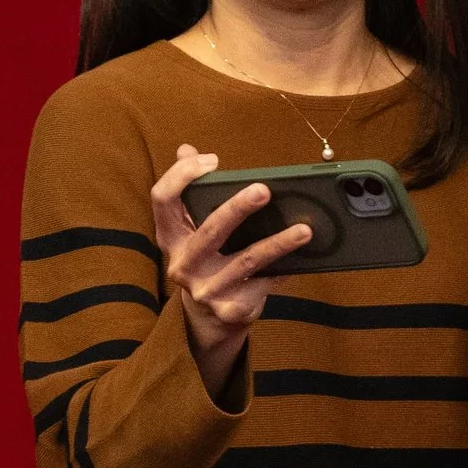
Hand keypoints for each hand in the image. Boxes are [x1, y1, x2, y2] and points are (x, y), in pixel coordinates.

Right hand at [148, 145, 311, 399]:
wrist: (206, 318)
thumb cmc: (205, 259)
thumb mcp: (190, 229)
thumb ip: (190, 191)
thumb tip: (187, 149)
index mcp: (170, 236)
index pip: (163, 198)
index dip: (182, 175)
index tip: (212, 160)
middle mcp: (183, 264)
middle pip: (210, 231)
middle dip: (237, 209)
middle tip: (264, 190)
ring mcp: (206, 290)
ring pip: (247, 260)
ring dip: (278, 243)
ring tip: (305, 229)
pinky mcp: (231, 309)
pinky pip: (264, 284)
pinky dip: (285, 268)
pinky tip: (304, 256)